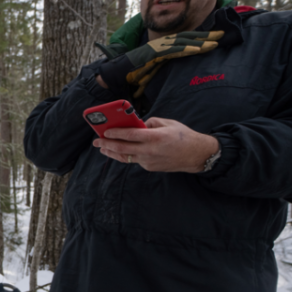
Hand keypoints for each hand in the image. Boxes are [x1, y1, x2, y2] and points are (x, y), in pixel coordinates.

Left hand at [93, 117, 219, 172]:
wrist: (195, 155)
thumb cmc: (182, 136)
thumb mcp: (168, 123)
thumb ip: (150, 123)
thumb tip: (136, 124)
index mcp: (155, 137)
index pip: (130, 135)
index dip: (115, 133)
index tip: (105, 131)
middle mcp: (150, 151)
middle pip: (123, 149)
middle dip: (107, 144)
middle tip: (96, 141)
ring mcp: (149, 161)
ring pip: (126, 157)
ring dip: (112, 153)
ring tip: (102, 148)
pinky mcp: (149, 167)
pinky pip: (135, 160)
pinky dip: (127, 155)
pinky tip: (119, 151)